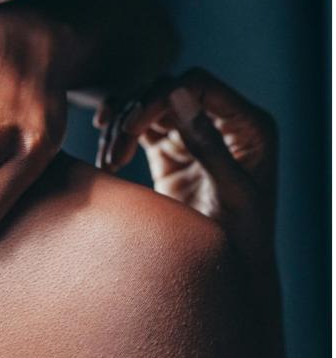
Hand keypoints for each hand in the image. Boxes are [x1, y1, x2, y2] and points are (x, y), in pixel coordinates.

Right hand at [94, 68, 277, 260]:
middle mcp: (222, 122)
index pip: (198, 85)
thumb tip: (177, 91)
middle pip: (167, 91)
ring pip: (148, 107)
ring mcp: (194, 135)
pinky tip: (109, 163)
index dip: (160, 97)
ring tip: (111, 163)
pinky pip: (139, 130)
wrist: (228, 272)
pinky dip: (118, 139)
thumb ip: (207, 142)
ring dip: (121, 128)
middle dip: (135, 115)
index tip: (131, 128)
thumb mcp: (230, 190)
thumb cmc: (241, 238)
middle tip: (116, 152)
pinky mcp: (171, 151)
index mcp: (248, 124)